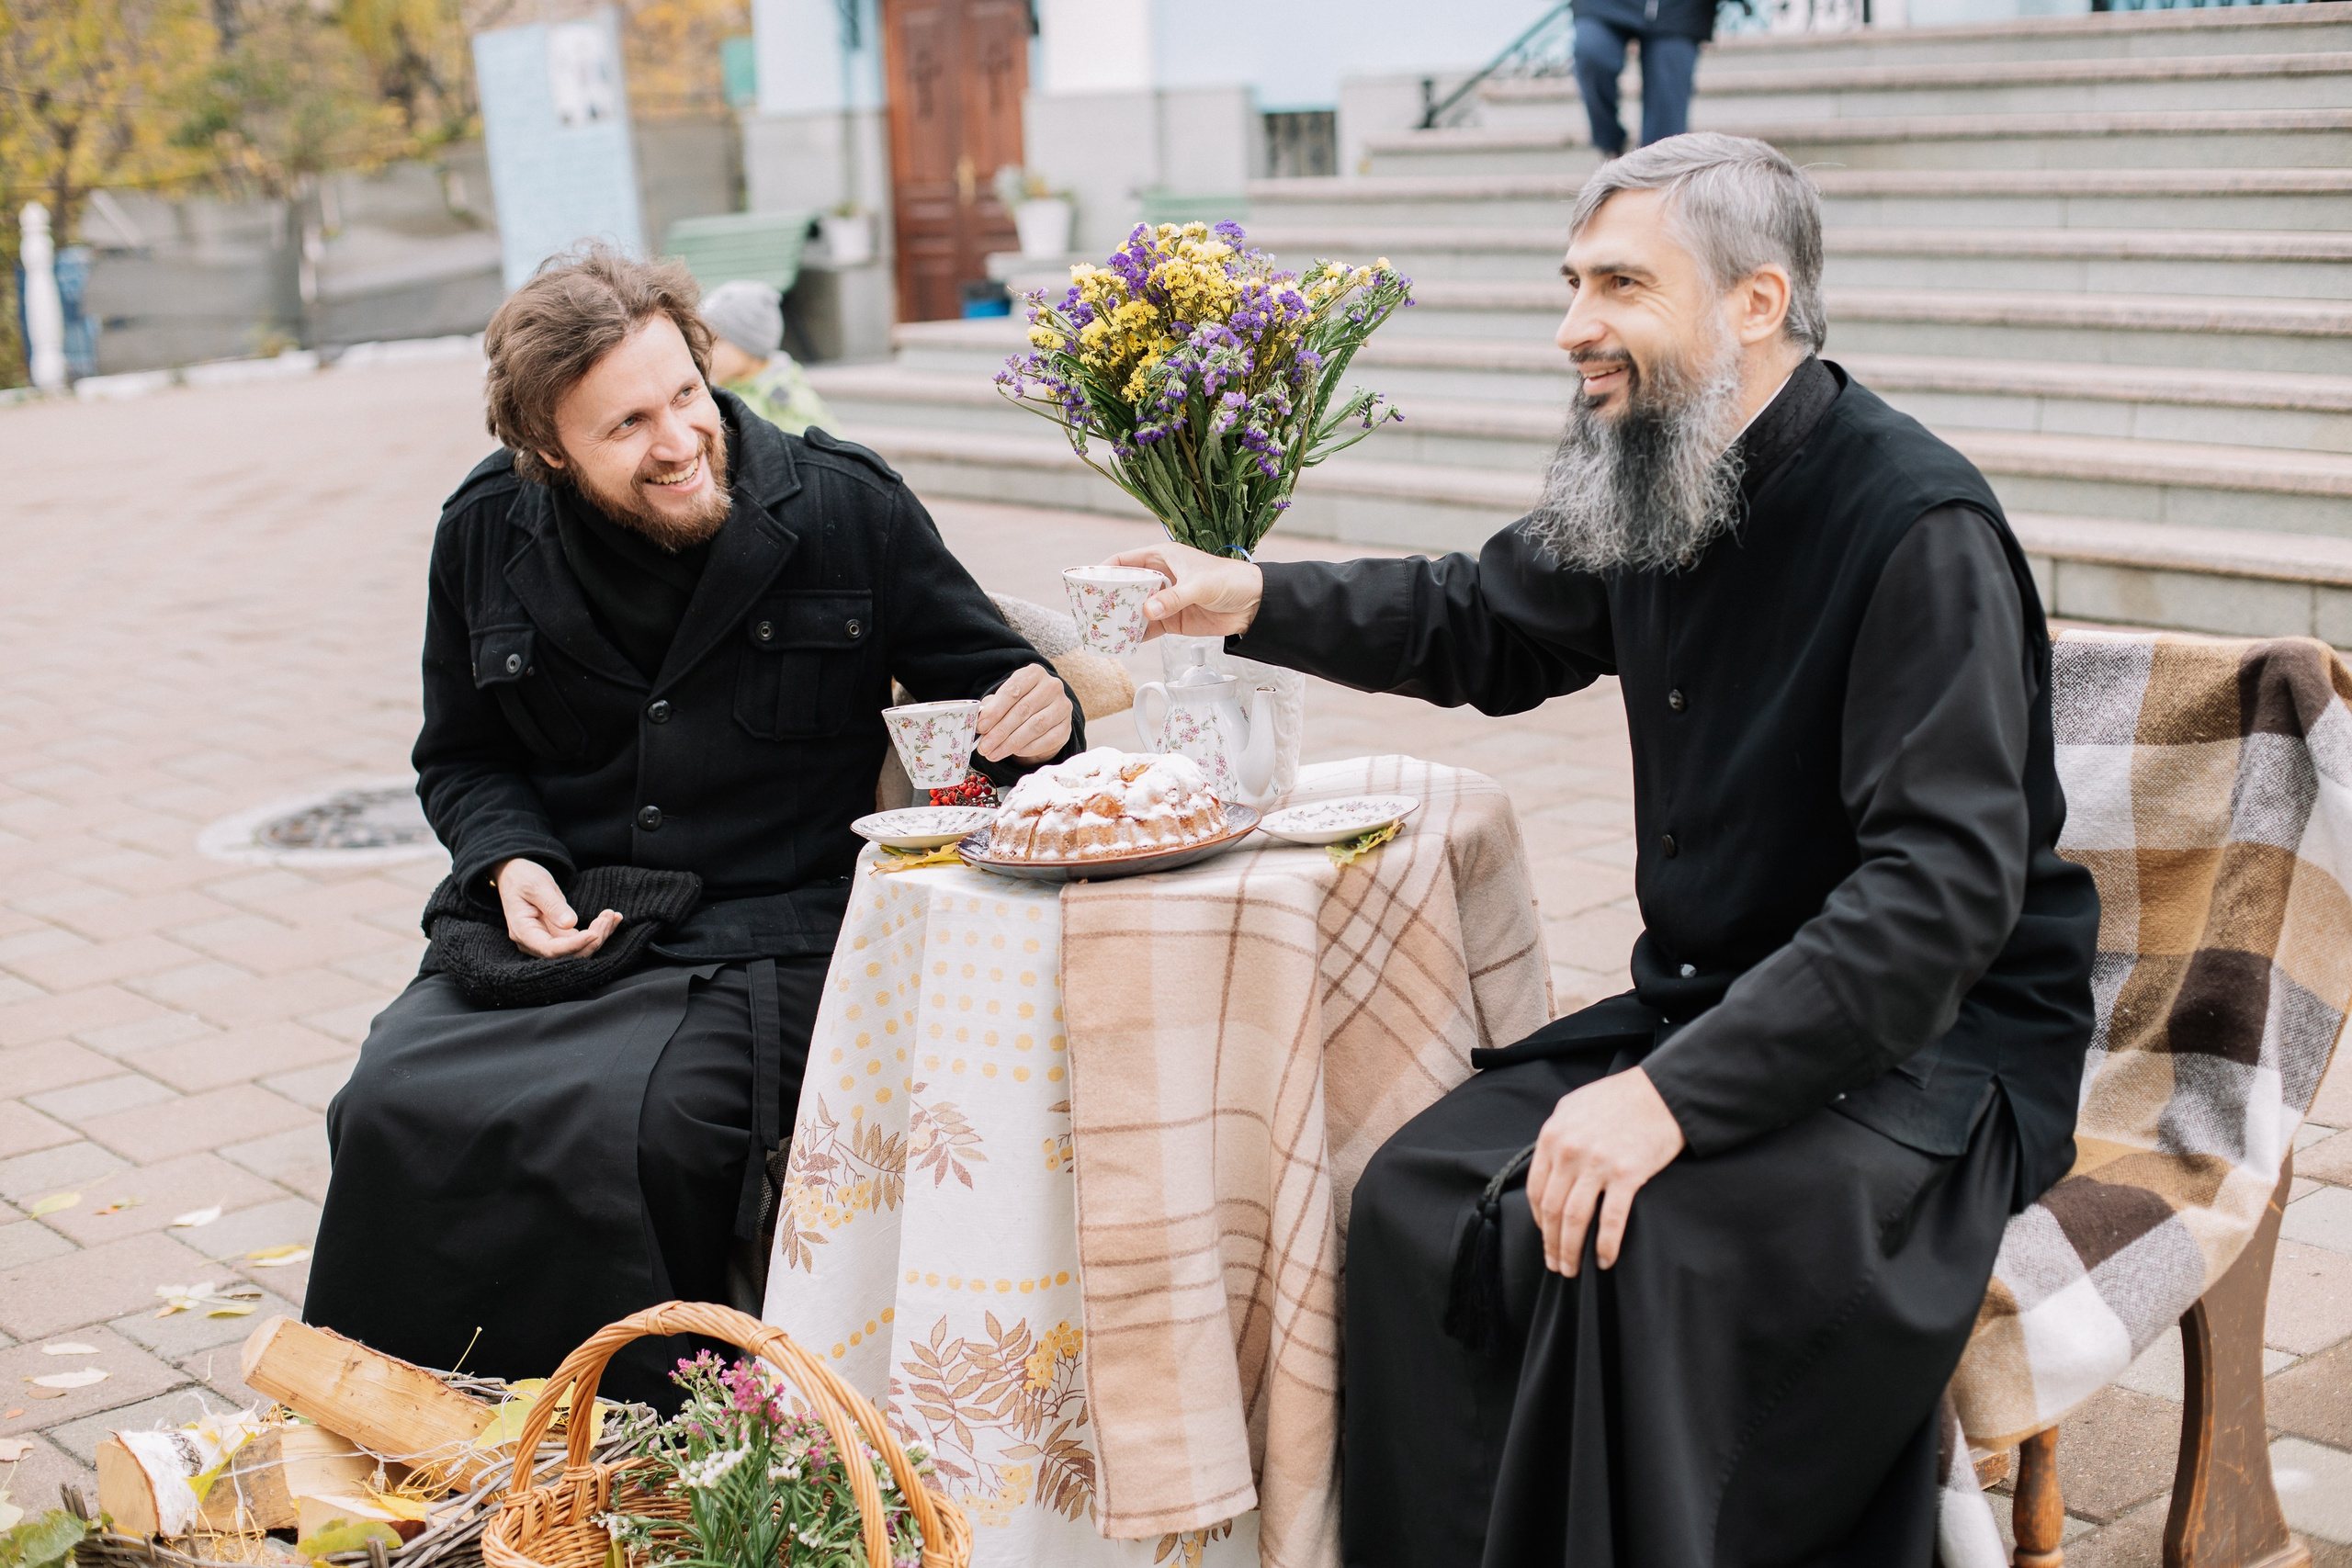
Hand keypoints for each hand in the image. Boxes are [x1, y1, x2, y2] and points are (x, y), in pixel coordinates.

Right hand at [492, 858, 620, 958]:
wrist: (516, 875)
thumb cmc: (522, 878)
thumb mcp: (537, 886)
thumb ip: (552, 906)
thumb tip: (570, 924)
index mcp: (523, 932)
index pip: (550, 950)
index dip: (574, 945)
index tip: (594, 933)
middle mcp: (534, 942)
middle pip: (568, 954)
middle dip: (592, 939)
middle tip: (607, 918)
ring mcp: (547, 940)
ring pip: (578, 949)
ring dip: (599, 935)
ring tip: (612, 916)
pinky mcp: (559, 935)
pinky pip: (580, 939)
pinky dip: (598, 930)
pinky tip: (612, 918)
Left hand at [976, 664, 1072, 763]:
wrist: (1045, 713)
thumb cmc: (1019, 704)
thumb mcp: (1005, 699)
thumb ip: (992, 707)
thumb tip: (978, 722)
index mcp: (1034, 673)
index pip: (1013, 691)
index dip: (995, 710)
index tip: (981, 727)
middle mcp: (1052, 686)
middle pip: (1023, 710)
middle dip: (1000, 731)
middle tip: (984, 746)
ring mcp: (1063, 707)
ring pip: (1035, 726)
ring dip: (1011, 743)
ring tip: (994, 753)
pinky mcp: (1066, 727)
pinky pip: (1047, 740)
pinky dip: (1028, 748)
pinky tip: (1014, 752)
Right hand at [1106, 542, 1264, 640]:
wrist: (1254, 604)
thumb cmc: (1230, 580)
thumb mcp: (1199, 585)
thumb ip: (1173, 598)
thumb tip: (1148, 611)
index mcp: (1162, 557)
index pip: (1125, 560)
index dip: (1105, 569)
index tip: (1087, 581)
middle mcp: (1160, 577)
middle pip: (1125, 586)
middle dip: (1108, 597)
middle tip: (1091, 610)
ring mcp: (1165, 599)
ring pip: (1134, 608)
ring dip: (1121, 618)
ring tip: (1102, 628)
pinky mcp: (1173, 619)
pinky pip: (1148, 628)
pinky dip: (1136, 634)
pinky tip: (1123, 641)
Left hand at [1524, 1066, 1685, 1275]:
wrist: (1662, 1092)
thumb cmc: (1619, 1098)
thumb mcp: (1574, 1107)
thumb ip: (1557, 1135)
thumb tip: (1547, 1165)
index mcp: (1553, 1136)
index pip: (1536, 1189)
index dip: (1538, 1220)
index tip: (1545, 1235)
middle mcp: (1570, 1151)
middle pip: (1552, 1209)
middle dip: (1551, 1243)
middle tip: (1555, 1264)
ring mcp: (1598, 1164)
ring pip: (1574, 1219)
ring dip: (1570, 1250)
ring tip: (1572, 1269)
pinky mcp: (1628, 1174)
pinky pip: (1610, 1219)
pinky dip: (1605, 1244)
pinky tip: (1605, 1260)